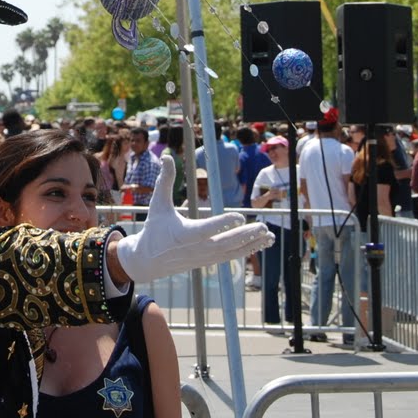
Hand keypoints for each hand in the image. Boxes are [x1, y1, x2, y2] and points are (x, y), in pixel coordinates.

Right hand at [112, 159, 272, 283]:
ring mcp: (205, 257)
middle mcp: (197, 248)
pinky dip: (247, 250)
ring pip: (232, 251)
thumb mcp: (158, 204)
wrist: (149, 261)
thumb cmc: (154, 229)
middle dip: (246, 235)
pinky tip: (260, 243)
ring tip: (268, 234)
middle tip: (263, 226)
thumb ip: (165, 181)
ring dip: (252, 243)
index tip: (239, 216)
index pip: (207, 229)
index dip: (224, 223)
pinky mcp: (210, 261)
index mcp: (184, 234)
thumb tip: (168, 156)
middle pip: (226, 243)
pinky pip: (231, 256)